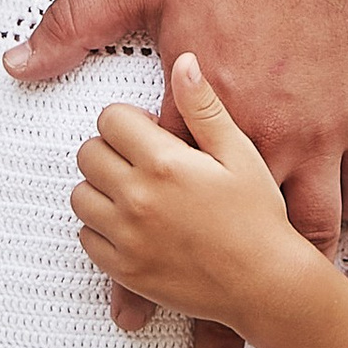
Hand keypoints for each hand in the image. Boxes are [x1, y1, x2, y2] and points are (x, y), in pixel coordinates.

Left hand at [9, 0, 347, 347]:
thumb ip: (75, 26)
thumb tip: (16, 64)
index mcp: (199, 115)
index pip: (163, 197)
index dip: (135, 254)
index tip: (127, 314)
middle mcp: (261, 136)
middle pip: (240, 226)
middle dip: (214, 272)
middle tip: (199, 315)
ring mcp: (321, 132)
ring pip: (312, 224)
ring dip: (293, 258)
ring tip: (275, 299)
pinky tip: (341, 225)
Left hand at [72, 58, 319, 334]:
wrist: (266, 284)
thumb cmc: (259, 217)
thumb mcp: (239, 152)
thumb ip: (203, 107)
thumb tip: (183, 63)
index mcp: (164, 163)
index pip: (110, 119)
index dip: (128, 120)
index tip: (146, 132)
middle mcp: (138, 198)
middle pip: (89, 153)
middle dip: (110, 149)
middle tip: (139, 160)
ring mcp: (128, 237)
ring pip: (81, 195)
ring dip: (101, 188)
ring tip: (135, 191)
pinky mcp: (125, 270)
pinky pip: (86, 238)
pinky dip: (101, 228)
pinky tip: (132, 224)